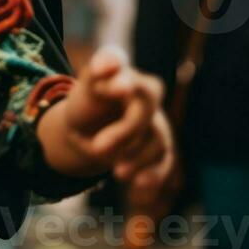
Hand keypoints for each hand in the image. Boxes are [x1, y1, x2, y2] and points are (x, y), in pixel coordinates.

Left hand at [62, 47, 173, 197]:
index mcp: (127, 76)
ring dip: (137, 158)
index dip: (127, 83)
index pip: (133, 76)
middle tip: (98, 148)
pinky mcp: (160, 148)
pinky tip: (138, 186)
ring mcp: (156, 123)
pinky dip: (153, 175)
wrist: (85, 132)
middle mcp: (147, 97)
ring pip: (158, 140)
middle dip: (125, 132)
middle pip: (147, 111)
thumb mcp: (84, 87)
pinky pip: (164, 163)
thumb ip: (96, 73)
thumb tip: (107, 62)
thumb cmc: (87, 103)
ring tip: (116, 172)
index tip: (118, 88)